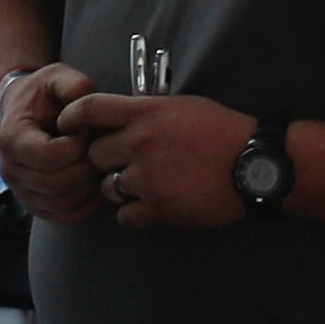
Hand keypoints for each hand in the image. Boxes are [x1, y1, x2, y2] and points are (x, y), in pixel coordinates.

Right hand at [0, 62, 101, 224]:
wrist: (24, 112)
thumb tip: (86, 101)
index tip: (84, 130)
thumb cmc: (43, 96)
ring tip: (96, 164)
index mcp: (12, 138)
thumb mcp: (57, 77)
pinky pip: (67, 216)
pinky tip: (93, 184)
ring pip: (64, 203)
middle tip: (97, 149)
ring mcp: (21, 191)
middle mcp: (10, 169)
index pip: (48, 156)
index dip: (76, 146)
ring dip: (89, 187)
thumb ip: (75, 84)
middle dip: (87, 167)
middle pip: (58, 183)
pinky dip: (87, 206)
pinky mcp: (35, 205)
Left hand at [62, 92, 256, 229]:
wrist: (255, 164)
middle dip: (104, 160)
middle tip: (122, 163)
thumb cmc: (224, 130)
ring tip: (143, 186)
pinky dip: (134, 214)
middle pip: (94, 154)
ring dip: (118, 188)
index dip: (72, 117)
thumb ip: (147, 112)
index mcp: (145, 114)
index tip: (68, 126)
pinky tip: (150, 207)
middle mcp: (139, 143)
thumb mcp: (182, 107)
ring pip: (107, 187)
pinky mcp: (160, 207)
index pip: (89, 109)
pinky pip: (126, 216)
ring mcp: (148, 178)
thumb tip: (122, 117)